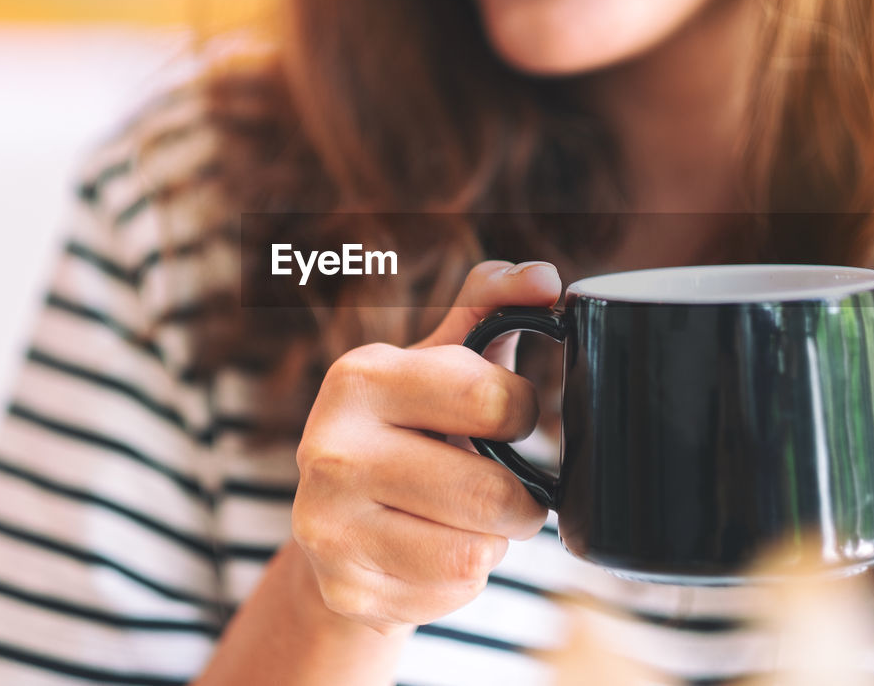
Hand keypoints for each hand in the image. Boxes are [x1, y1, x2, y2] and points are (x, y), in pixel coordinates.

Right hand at [291, 261, 559, 633]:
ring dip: (490, 542)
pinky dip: (462, 581)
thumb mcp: (439, 362)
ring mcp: (329, 526)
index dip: (519, 412)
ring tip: (461, 520)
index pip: (491, 400)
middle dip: (520, 499)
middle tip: (503, 488)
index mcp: (359, 377)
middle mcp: (330, 449)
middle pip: (491, 495)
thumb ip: (492, 305)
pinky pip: (451, 595)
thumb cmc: (407, 429)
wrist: (336, 527)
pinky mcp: (346, 590)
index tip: (503, 416)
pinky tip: (430, 553)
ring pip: (475, 554)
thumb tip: (545, 278)